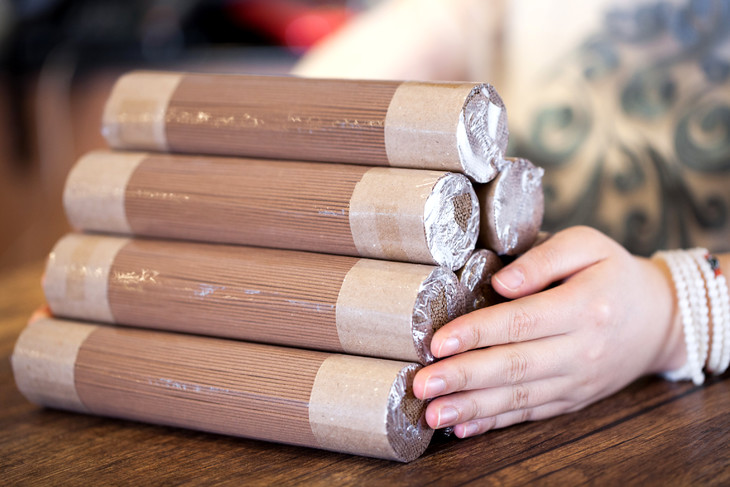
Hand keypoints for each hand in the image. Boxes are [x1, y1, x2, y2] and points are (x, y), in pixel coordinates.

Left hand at [413, 226, 685, 437]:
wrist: (660, 319)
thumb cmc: (613, 274)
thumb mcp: (589, 245)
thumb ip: (544, 257)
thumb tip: (501, 282)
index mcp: (583, 307)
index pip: (521, 322)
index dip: (477, 333)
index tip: (438, 342)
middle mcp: (580, 350)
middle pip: (515, 366)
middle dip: (464, 378)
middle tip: (422, 385)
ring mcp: (577, 380)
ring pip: (519, 397)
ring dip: (472, 408)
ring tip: (432, 413)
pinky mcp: (573, 398)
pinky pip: (531, 413)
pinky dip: (495, 422)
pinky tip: (463, 426)